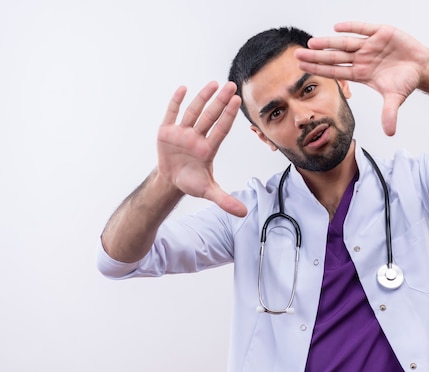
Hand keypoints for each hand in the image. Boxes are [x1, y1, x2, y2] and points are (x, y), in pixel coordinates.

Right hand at [157, 81, 246, 216]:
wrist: (171, 180)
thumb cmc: (192, 182)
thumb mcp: (208, 192)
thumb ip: (225, 200)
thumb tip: (244, 213)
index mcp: (208, 149)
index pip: (221, 129)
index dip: (228, 115)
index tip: (237, 101)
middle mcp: (197, 137)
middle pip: (210, 116)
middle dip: (220, 101)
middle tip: (231, 85)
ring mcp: (182, 133)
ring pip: (193, 112)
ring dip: (202, 97)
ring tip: (213, 84)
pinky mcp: (167, 131)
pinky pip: (172, 114)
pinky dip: (175, 102)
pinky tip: (183, 88)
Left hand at [294, 22, 428, 135]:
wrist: (421, 66)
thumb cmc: (405, 81)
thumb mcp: (396, 98)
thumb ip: (390, 113)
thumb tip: (389, 133)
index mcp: (361, 73)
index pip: (336, 72)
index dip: (319, 70)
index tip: (302, 68)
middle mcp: (362, 58)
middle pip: (335, 57)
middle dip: (316, 56)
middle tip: (297, 55)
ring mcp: (370, 45)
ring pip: (345, 43)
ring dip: (329, 42)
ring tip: (312, 43)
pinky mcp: (381, 33)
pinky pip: (364, 29)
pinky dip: (352, 27)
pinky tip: (337, 28)